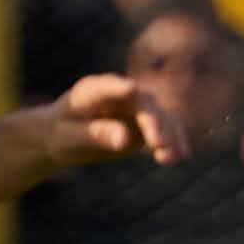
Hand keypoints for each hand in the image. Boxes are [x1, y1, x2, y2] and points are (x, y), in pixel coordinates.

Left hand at [41, 72, 188, 171]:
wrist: (65, 137)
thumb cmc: (61, 134)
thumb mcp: (70, 137)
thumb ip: (96, 134)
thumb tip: (124, 139)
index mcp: (92, 90)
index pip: (106, 86)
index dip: (118, 87)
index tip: (131, 89)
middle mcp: (120, 93)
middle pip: (142, 103)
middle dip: (153, 123)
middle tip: (159, 145)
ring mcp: (135, 106)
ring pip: (160, 115)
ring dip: (169, 134)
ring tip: (172, 158)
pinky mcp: (145, 122)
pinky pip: (165, 128)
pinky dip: (174, 140)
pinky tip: (182, 155)